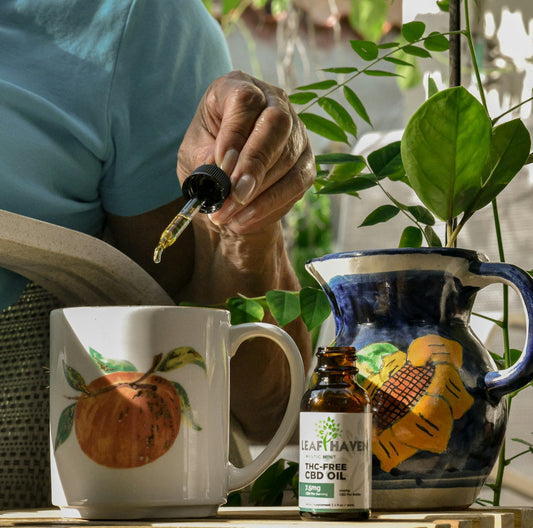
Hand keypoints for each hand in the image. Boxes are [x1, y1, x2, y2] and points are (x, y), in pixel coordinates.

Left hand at [177, 70, 314, 234]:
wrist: (225, 190)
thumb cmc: (205, 162)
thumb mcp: (193, 156)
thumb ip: (205, 159)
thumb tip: (220, 171)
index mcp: (237, 87)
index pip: (245, 100)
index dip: (235, 133)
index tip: (221, 164)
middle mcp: (273, 101)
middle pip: (277, 123)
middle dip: (255, 163)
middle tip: (234, 192)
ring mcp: (295, 130)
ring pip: (288, 156)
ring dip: (258, 191)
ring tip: (228, 213)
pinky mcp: (306, 160)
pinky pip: (298, 182)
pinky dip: (271, 204)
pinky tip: (244, 218)